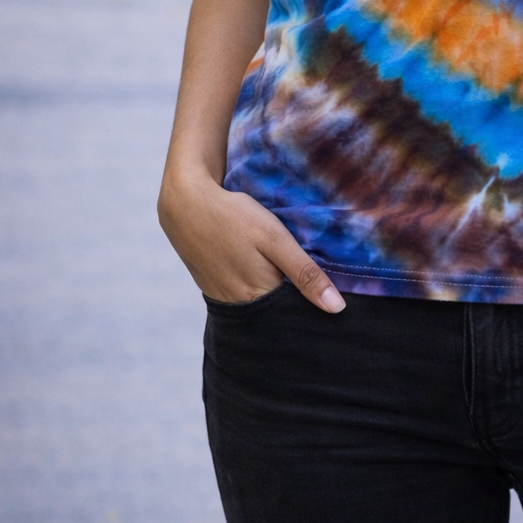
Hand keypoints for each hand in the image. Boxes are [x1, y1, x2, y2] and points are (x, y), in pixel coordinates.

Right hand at [158, 167, 345, 312]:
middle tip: (323, 290)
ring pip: (263, 305)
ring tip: (298, 279)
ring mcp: (225, 298)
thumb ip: (305, 273)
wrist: (185, 204)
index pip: (296, 318)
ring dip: (280, 295)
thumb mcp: (275, 239)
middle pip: (279, 315)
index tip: (336, 305)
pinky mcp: (217, 287)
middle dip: (299, 305)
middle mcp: (241, 307)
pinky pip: (246, 295)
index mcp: (259, 299)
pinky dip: (261, 287)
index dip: (316, 311)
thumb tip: (337, 309)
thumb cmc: (233, 218)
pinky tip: (270, 272)